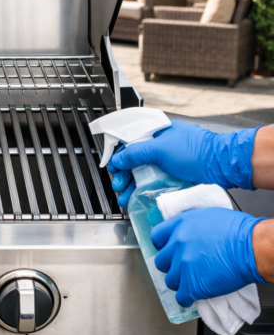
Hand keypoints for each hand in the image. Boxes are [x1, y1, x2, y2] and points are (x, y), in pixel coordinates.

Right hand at [109, 121, 258, 207]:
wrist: (222, 166)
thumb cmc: (195, 152)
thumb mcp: (158, 149)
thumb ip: (134, 154)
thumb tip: (117, 160)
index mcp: (156, 134)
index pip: (130, 144)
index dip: (119, 156)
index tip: (112, 168)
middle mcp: (161, 149)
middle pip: (135, 163)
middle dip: (124, 175)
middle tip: (119, 185)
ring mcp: (169, 164)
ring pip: (144, 176)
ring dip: (132, 187)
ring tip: (125, 198)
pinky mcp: (176, 178)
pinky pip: (156, 185)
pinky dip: (146, 193)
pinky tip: (139, 199)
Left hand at [151, 207, 265, 306]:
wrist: (252, 248)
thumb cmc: (239, 231)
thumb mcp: (208, 216)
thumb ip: (191, 226)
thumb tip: (190, 233)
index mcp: (180, 226)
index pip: (157, 237)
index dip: (162, 246)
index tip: (168, 250)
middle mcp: (177, 244)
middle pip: (161, 261)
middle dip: (170, 265)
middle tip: (181, 268)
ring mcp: (183, 265)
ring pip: (170, 280)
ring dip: (179, 282)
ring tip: (189, 282)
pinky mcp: (192, 285)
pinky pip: (181, 297)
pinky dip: (185, 299)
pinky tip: (190, 297)